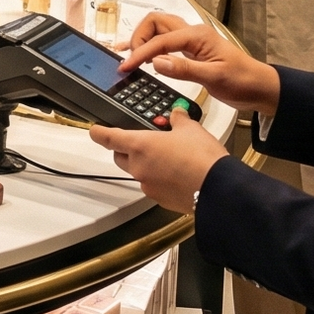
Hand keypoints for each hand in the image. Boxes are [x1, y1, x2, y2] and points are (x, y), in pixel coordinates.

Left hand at [89, 111, 228, 214]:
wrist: (219, 189)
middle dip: (127, 150)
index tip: (95, 130)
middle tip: (143, 143)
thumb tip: (177, 113)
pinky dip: (161, 180)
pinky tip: (178, 175)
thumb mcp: (191, 129)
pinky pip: (154, 186)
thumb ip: (179, 119)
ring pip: (139, 173)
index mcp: (140, 146)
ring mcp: (148, 186)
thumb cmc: (203, 159)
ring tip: (170, 158)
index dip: (99, 133)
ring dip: (148, 165)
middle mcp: (139, 167)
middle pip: (121, 157)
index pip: (109, 138)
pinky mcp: (160, 200)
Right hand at [114, 11, 280, 114]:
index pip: (159, 40)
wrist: (260, 87)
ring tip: (129, 55)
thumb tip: (157, 62)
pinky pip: (165, 42)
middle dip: (139, 38)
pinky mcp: (191, 51)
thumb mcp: (214, 78)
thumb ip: (184, 69)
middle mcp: (192, 33)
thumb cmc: (243, 81)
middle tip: (131, 59)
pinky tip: (140, 55)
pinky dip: (150, 46)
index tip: (126, 66)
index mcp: (197, 36)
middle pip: (155, 22)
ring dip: (143, 39)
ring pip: (158, 29)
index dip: (140, 53)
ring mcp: (191, 41)